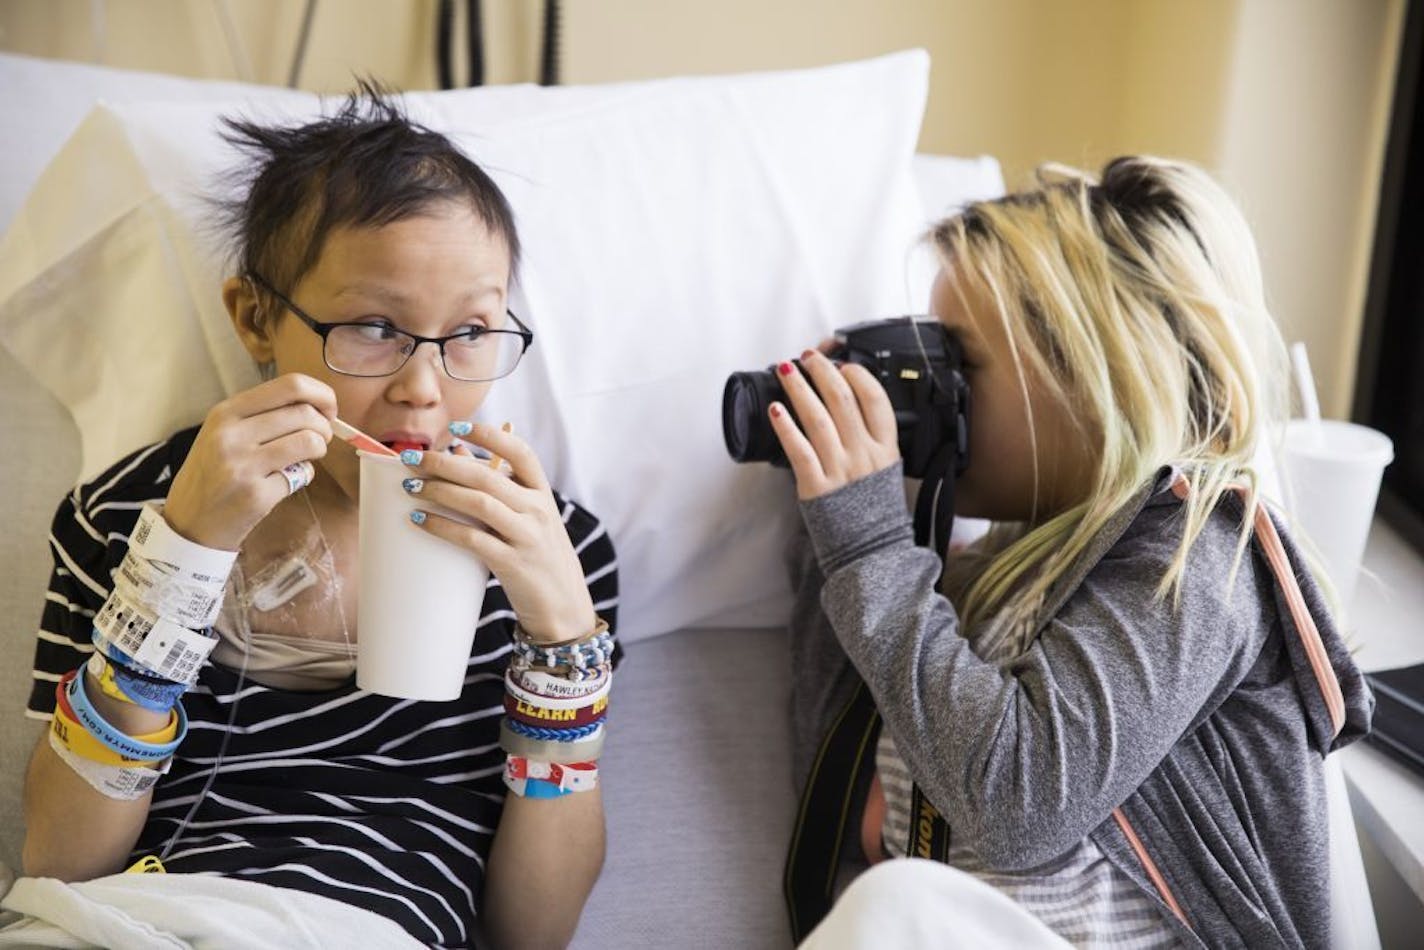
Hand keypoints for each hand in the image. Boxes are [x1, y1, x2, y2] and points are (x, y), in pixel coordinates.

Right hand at [164, 374, 335, 550]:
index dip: (321, 395)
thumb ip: (263, 415)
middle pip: (305, 413)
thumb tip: (318, 405)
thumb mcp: (223, 433)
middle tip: (320, 439)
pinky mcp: (256, 494)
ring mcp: (242, 465)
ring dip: (319, 449)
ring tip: (305, 457)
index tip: (328, 409)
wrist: (189, 523)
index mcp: (225, 412)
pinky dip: (303, 476)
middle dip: (324, 427)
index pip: (290, 385)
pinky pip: (302, 475)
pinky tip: (285, 481)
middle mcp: (231, 435)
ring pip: (310, 441)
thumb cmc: (213, 474)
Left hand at [403, 423, 596, 643]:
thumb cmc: (539, 555)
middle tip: (412, 459)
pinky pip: (472, 539)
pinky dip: (442, 526)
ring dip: (440, 491)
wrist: (564, 606)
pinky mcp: (513, 563)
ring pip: (479, 502)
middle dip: (445, 463)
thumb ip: (496, 486)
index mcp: (542, 493)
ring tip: (411, 487)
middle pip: (488, 475)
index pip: (520, 452)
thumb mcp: (527, 517)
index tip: (455, 428)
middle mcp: (538, 510)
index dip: (488, 435)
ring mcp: (527, 536)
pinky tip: (419, 520)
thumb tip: (456, 453)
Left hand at [768, 349, 900, 500]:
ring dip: (799, 388)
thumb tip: (850, 406)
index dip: (859, 376)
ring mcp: (840, 471)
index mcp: (885, 450)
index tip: (844, 365)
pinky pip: (798, 450)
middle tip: (808, 357)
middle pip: (843, 401)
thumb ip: (872, 440)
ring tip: (786, 370)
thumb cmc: (874, 511)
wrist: (871, 552)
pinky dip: (786, 427)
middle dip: (822, 372)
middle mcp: (864, 456)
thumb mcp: (886, 471)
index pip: (876, 401)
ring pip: (817, 418)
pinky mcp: (816, 487)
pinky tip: (776, 409)